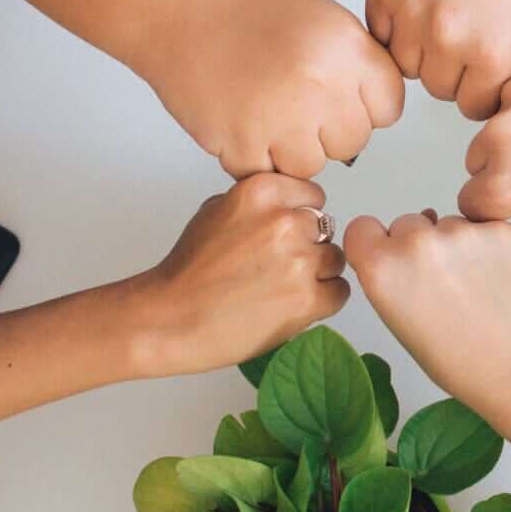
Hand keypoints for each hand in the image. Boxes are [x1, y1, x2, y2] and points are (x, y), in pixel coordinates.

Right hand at [125, 174, 350, 376]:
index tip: (285, 235)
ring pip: (336, 260)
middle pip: (326, 229)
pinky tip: (292, 305)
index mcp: (262, 192)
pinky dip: (323, 301)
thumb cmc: (188, 270)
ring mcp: (299, 261)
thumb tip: (291, 206)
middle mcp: (284, 221)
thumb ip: (259, 202)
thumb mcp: (216, 210)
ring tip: (283, 288)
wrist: (171, 319)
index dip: (301, 217)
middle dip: (309, 246)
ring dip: (318, 274)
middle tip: (278, 267)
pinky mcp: (307, 300)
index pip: (313, 195)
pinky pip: (339, 292)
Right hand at [140, 0, 403, 177]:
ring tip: (264, 110)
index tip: (341, 98)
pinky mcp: (241, 144)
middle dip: (327, 130)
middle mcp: (319, 84)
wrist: (180, 4)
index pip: (388, 108)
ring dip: (290, 149)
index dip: (364, 106)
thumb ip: (356, 67)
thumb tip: (373, 114)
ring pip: (312, 166)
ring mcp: (280, 118)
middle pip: (352, 143)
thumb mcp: (324, 20)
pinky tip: (241, 120)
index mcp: (346, 48)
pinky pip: (267, 175)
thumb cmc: (248, 9)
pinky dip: (253, 157)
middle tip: (294, 102)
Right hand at [344, 211, 510, 413]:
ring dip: (457, 244)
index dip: (377, 244)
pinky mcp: (502, 229)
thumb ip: (390, 278)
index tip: (393, 261)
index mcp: (382, 268)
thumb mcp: (400, 323)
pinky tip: (500, 279)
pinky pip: (484, 226)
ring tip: (477, 286)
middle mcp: (417, 241)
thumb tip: (401, 247)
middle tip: (443, 284)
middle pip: (407, 223)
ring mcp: (462, 231)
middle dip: (419, 245)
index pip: (362, 227)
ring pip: (449, 223)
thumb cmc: (458, 362)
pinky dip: (490, 245)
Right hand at [366, 0, 510, 119]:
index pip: (475, 104)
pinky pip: (380, 34)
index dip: (478, 87)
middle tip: (460, 32)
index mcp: (492, 49)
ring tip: (438, 11)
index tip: (478, 71)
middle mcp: (447, 39)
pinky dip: (395, 25)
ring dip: (419, 49)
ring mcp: (408, 15)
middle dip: (450, 68)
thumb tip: (492, 85)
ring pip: (405, 66)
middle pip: (437, 89)